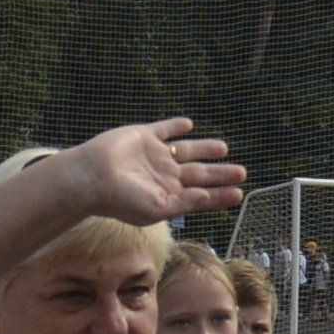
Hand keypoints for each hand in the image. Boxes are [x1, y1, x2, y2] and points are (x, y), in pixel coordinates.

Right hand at [62, 120, 245, 225]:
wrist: (93, 176)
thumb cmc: (121, 199)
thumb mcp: (157, 208)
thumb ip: (184, 203)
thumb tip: (206, 196)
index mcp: (168, 195)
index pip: (200, 196)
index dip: (219, 195)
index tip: (239, 193)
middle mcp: (164, 175)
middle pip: (198, 173)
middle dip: (219, 173)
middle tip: (241, 172)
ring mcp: (154, 155)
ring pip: (186, 150)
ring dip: (204, 149)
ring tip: (223, 147)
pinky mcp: (144, 136)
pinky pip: (164, 129)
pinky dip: (176, 126)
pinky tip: (189, 125)